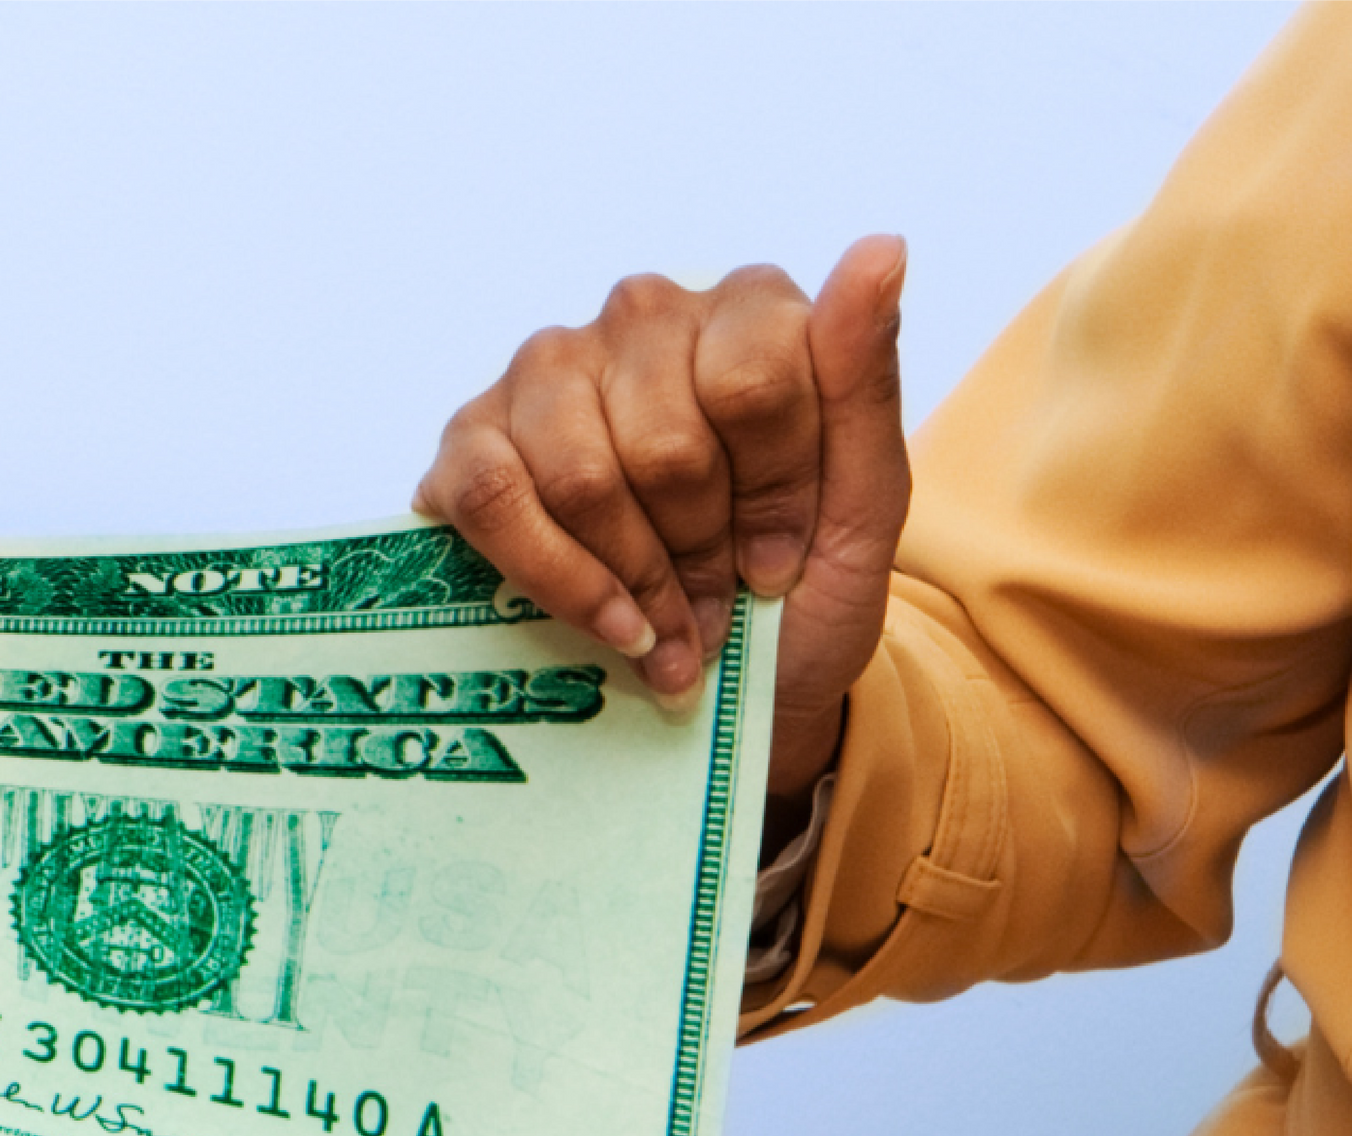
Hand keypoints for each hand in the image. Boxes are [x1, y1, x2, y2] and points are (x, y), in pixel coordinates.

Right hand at [415, 237, 910, 799]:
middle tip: (717, 602)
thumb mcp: (864, 501)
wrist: (722, 671)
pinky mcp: (469, 439)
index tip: (781, 560)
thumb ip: (865, 379)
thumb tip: (882, 248)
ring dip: (635, 578)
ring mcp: (545, 370)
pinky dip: (561, 583)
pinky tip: (611, 623)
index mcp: (748, 309)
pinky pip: (497, 504)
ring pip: (583, 478)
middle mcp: (640, 315)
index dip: (771, 495)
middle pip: (667, 446)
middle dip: (699, 550)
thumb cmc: (797, 582)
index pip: (753, 382)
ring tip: (666, 623)